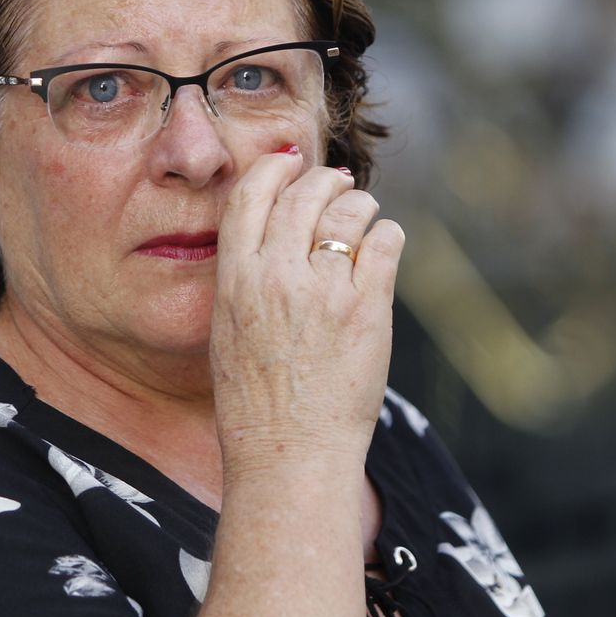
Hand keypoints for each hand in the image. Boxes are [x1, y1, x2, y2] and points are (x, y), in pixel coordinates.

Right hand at [208, 146, 404, 473]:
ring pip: (350, 212)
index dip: (274, 168)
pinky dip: (388, 236)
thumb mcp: (227, 330)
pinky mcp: (367, 309)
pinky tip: (385, 244)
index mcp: (235, 279)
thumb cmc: (255, 402)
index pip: (251, 195)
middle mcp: (277, 277)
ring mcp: (324, 291)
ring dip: (361, 205)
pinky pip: (385, 243)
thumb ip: (246, 277)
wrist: (288, 453)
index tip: (289, 163)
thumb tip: (273, 233)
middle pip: (306, 195)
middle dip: (327, 180)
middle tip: (340, 183)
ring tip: (366, 213)